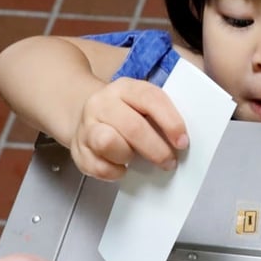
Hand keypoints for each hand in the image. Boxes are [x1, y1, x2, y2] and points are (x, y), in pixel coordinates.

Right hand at [72, 78, 187, 180]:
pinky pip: (98, 167)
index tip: (182, 141)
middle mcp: (102, 104)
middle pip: (132, 127)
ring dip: (128, 156)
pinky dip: (114, 172)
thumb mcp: (141, 104)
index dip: (170, 121)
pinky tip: (122, 168)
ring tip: (136, 159)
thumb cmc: (124, 113)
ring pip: (107, 142)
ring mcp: (87, 126)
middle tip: (169, 162)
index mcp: (125, 88)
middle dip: (156, 149)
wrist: (84, 115)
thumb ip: (161, 115)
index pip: (150, 99)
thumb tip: (182, 140)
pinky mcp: (78, 150)